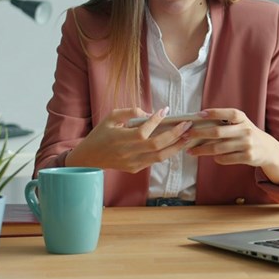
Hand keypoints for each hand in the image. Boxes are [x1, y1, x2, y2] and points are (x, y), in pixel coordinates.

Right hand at [65, 107, 191, 172]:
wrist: (90, 158)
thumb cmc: (101, 134)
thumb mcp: (111, 117)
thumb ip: (130, 112)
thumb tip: (151, 114)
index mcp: (120, 138)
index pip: (143, 131)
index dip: (156, 121)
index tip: (166, 110)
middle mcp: (127, 152)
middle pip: (156, 145)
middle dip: (174, 134)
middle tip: (186, 124)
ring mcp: (132, 163)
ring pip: (160, 156)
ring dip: (176, 146)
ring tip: (187, 135)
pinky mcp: (135, 168)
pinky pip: (155, 160)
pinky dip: (167, 152)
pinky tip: (176, 143)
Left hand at [186, 108, 278, 184]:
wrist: (267, 149)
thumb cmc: (247, 134)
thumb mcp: (241, 124)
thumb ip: (225, 123)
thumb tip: (199, 123)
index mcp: (243, 119)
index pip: (228, 113)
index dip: (214, 113)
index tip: (199, 115)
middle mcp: (246, 130)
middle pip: (218, 132)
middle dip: (199, 134)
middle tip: (186, 136)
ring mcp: (247, 144)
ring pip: (218, 148)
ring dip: (202, 150)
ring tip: (191, 151)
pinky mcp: (247, 157)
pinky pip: (225, 158)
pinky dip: (216, 158)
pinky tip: (212, 157)